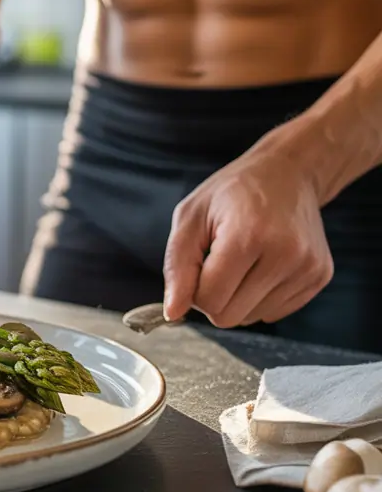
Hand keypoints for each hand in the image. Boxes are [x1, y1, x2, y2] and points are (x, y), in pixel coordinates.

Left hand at [162, 143, 333, 328]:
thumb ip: (177, 267)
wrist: (287, 173)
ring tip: (243, 259)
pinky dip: (260, 297)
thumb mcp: (190, 217)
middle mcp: (285, 255)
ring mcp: (308, 268)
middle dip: (213, 296)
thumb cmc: (231, 193)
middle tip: (217, 263)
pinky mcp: (320, 277)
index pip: (208, 299)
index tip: (199, 263)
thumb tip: (172, 313)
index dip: (193, 288)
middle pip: (229, 316)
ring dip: (237, 297)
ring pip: (251, 318)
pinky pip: (274, 313)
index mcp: (248, 237)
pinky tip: (262, 265)